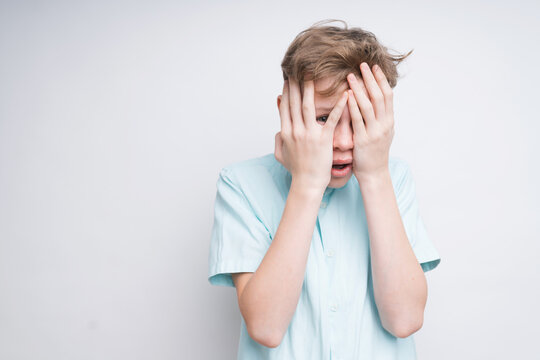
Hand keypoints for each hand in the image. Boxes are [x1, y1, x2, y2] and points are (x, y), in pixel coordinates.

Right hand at [274, 79, 347, 191]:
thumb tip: (278, 129)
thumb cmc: (297, 170)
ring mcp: (309, 135)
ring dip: (311, 90)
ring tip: (314, 76)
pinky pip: (332, 119)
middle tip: (299, 69)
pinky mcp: (323, 140)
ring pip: (308, 107)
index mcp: (285, 133)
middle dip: (296, 85)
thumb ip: (278, 140)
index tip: (288, 79)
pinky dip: (339, 106)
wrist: (307, 184)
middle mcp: (295, 131)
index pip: (285, 107)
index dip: (286, 92)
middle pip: (294, 103)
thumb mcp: (281, 155)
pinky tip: (344, 94)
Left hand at [346, 62, 394, 181]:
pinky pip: (358, 119)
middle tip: (363, 64)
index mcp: (389, 121)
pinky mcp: (363, 140)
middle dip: (371, 79)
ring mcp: (374, 132)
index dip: (380, 80)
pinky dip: (353, 106)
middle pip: (379, 96)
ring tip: (352, 75)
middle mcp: (384, 125)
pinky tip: (347, 95)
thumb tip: (375, 100)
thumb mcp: (381, 132)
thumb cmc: (374, 153)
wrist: (374, 173)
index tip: (374, 67)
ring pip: (369, 105)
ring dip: (360, 89)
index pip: (387, 95)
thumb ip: (380, 117)